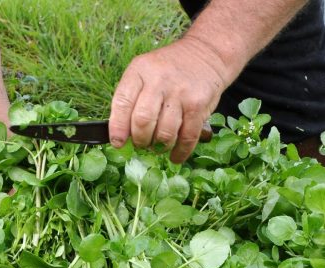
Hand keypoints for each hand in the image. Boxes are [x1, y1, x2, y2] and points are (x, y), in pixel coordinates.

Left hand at [108, 37, 231, 162]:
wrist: (206, 55)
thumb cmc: (168, 69)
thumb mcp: (144, 71)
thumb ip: (132, 97)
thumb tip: (121, 135)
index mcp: (140, 70)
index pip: (122, 102)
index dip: (117, 127)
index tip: (117, 142)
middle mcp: (159, 80)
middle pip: (143, 120)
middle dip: (139, 140)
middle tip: (141, 144)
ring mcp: (180, 92)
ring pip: (164, 132)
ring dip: (158, 146)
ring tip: (157, 146)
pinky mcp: (198, 105)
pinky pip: (187, 136)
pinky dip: (180, 152)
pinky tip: (175, 156)